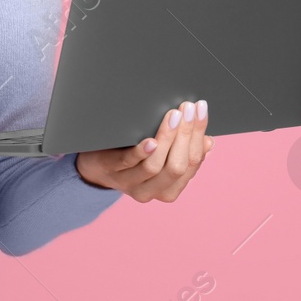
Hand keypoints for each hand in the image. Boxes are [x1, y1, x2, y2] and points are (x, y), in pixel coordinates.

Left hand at [75, 100, 212, 201]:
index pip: (191, 163)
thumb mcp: (160, 157)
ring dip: (168, 138)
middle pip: (177, 166)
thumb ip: (181, 152)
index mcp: (169, 189)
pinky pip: (128, 163)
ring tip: (174, 116)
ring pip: (155, 165)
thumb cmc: (132, 156)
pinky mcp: (111, 171)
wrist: (93, 166)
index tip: (201, 111)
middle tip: (188, 109)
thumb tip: (207, 141)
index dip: (198, 136)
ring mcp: (129, 183)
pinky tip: (150, 140)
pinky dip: (141, 152)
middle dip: (186, 135)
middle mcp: (151, 191)